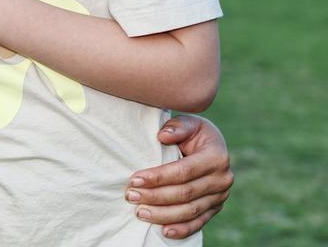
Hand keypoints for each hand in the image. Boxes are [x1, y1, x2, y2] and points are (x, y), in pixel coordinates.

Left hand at [125, 115, 233, 239]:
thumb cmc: (193, 133)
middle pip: (185, 193)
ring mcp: (220, 196)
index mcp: (216, 157)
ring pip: (190, 211)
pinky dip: (182, 229)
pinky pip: (199, 222)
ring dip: (163, 214)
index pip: (183, 171)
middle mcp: (222, 179)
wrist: (210, 146)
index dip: (158, 177)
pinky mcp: (215, 208)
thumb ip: (177, 127)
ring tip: (140, 213)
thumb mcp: (189, 122)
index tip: (134, 179)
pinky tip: (164, 231)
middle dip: (155, 196)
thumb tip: (163, 136)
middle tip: (131, 196)